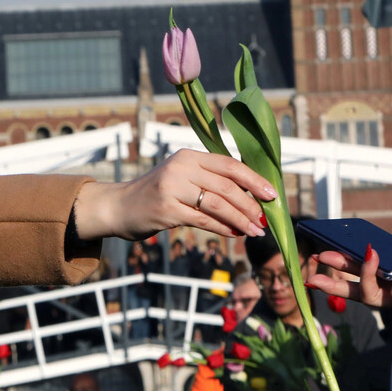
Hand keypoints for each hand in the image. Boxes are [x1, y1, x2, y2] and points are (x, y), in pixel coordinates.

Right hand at [72, 149, 275, 240]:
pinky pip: (203, 220)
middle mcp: (180, 168)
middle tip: (265, 220)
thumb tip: (250, 195)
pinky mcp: (167, 210)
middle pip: (227, 186)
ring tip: (255, 231)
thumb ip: (208, 180)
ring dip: (241, 220)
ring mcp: (172, 188)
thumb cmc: (155, 194)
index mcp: (188, 156)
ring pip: (218, 204)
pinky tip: (235, 234)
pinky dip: (223, 228)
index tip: (273, 195)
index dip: (254, 180)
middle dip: (251, 205)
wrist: (118, 207)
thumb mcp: (180, 177)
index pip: (229, 165)